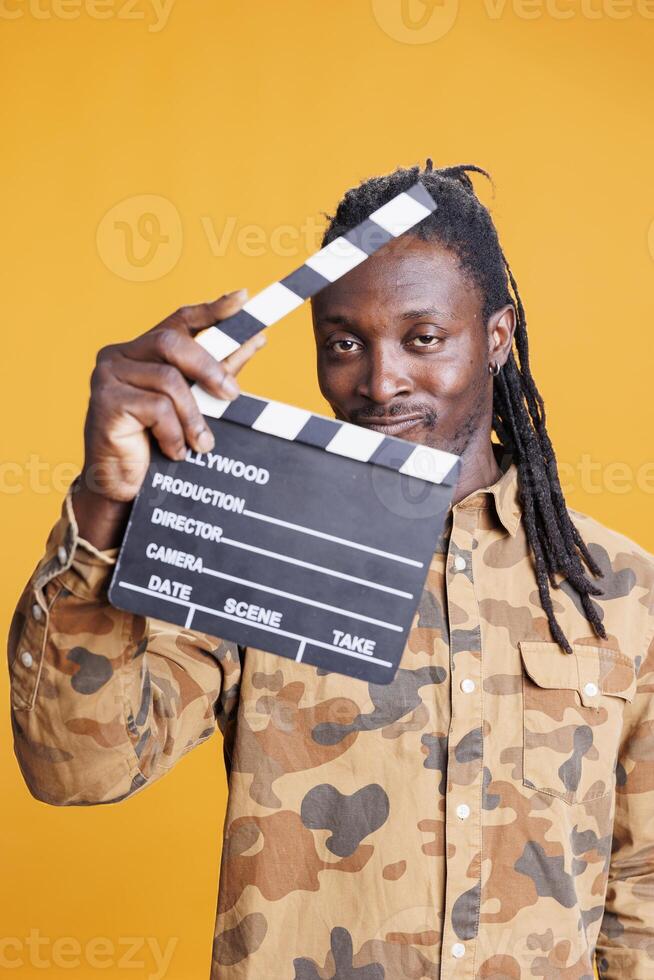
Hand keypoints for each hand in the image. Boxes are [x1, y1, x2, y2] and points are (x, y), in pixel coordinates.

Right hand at [72, 289, 263, 547]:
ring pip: (168, 380)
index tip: (243, 298)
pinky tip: (174, 451)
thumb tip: (255, 340)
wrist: (122, 485)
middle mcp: (119, 355)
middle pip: (173, 343)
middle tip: (233, 396)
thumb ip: (218, 372)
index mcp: (140, 350)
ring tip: (201, 444)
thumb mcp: (192, 405)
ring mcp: (107, 376)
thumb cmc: (154, 442)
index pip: (178, 319)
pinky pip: (155, 408)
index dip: (211, 308)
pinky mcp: (105, 402)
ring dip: (193, 415)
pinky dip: (174, 433)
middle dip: (209, 368)